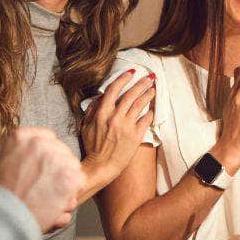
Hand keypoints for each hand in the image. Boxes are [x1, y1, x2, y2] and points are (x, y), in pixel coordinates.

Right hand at [0, 126, 84, 232]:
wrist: (2, 219)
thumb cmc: (1, 197)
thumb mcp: (3, 163)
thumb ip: (24, 154)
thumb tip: (46, 157)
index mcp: (21, 136)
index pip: (48, 138)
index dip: (47, 156)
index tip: (40, 168)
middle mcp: (39, 143)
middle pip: (62, 151)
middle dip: (57, 168)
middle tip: (42, 185)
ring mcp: (56, 158)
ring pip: (72, 166)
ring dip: (65, 180)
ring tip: (46, 195)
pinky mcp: (69, 175)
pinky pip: (80, 180)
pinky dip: (72, 193)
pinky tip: (56, 201)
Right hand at [81, 68, 155, 189]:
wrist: (101, 166)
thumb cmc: (92, 147)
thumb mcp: (86, 126)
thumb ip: (93, 110)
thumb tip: (100, 97)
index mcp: (102, 113)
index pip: (114, 90)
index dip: (124, 78)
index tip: (132, 72)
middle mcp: (115, 117)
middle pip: (131, 94)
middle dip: (141, 83)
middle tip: (150, 77)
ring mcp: (126, 126)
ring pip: (140, 104)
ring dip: (148, 95)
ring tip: (153, 89)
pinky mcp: (136, 135)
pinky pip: (146, 120)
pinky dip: (150, 112)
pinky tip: (152, 109)